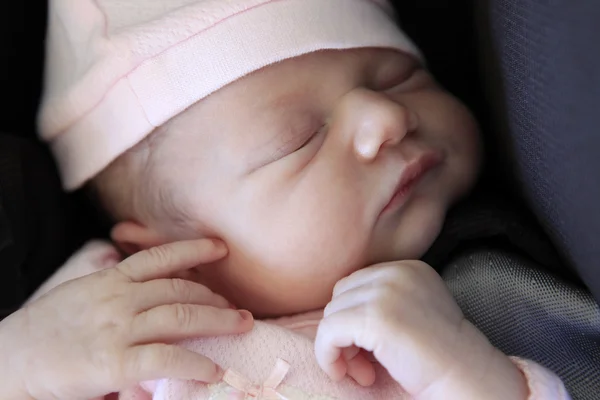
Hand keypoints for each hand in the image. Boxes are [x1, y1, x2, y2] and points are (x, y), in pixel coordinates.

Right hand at [0, 239, 253, 399]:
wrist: (11, 361)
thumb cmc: (47, 330)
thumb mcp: (83, 295)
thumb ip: (117, 289)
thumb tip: (152, 292)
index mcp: (110, 280)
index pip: (159, 258)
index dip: (193, 250)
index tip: (221, 248)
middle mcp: (119, 298)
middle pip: (180, 291)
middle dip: (215, 298)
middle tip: (239, 309)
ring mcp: (118, 329)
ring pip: (181, 318)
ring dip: (219, 322)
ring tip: (243, 326)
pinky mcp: (116, 363)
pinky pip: (167, 360)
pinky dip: (195, 365)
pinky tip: (214, 371)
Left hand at [314, 261, 527, 399]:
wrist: (467, 375)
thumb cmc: (440, 354)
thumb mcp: (412, 310)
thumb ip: (382, 299)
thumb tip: (336, 312)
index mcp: (407, 268)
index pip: (355, 285)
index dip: (353, 318)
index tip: (367, 350)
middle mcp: (396, 272)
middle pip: (341, 297)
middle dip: (344, 332)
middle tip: (362, 364)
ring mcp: (385, 292)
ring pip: (332, 315)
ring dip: (338, 348)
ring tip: (362, 371)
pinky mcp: (375, 317)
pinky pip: (328, 332)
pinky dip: (327, 356)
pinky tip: (348, 374)